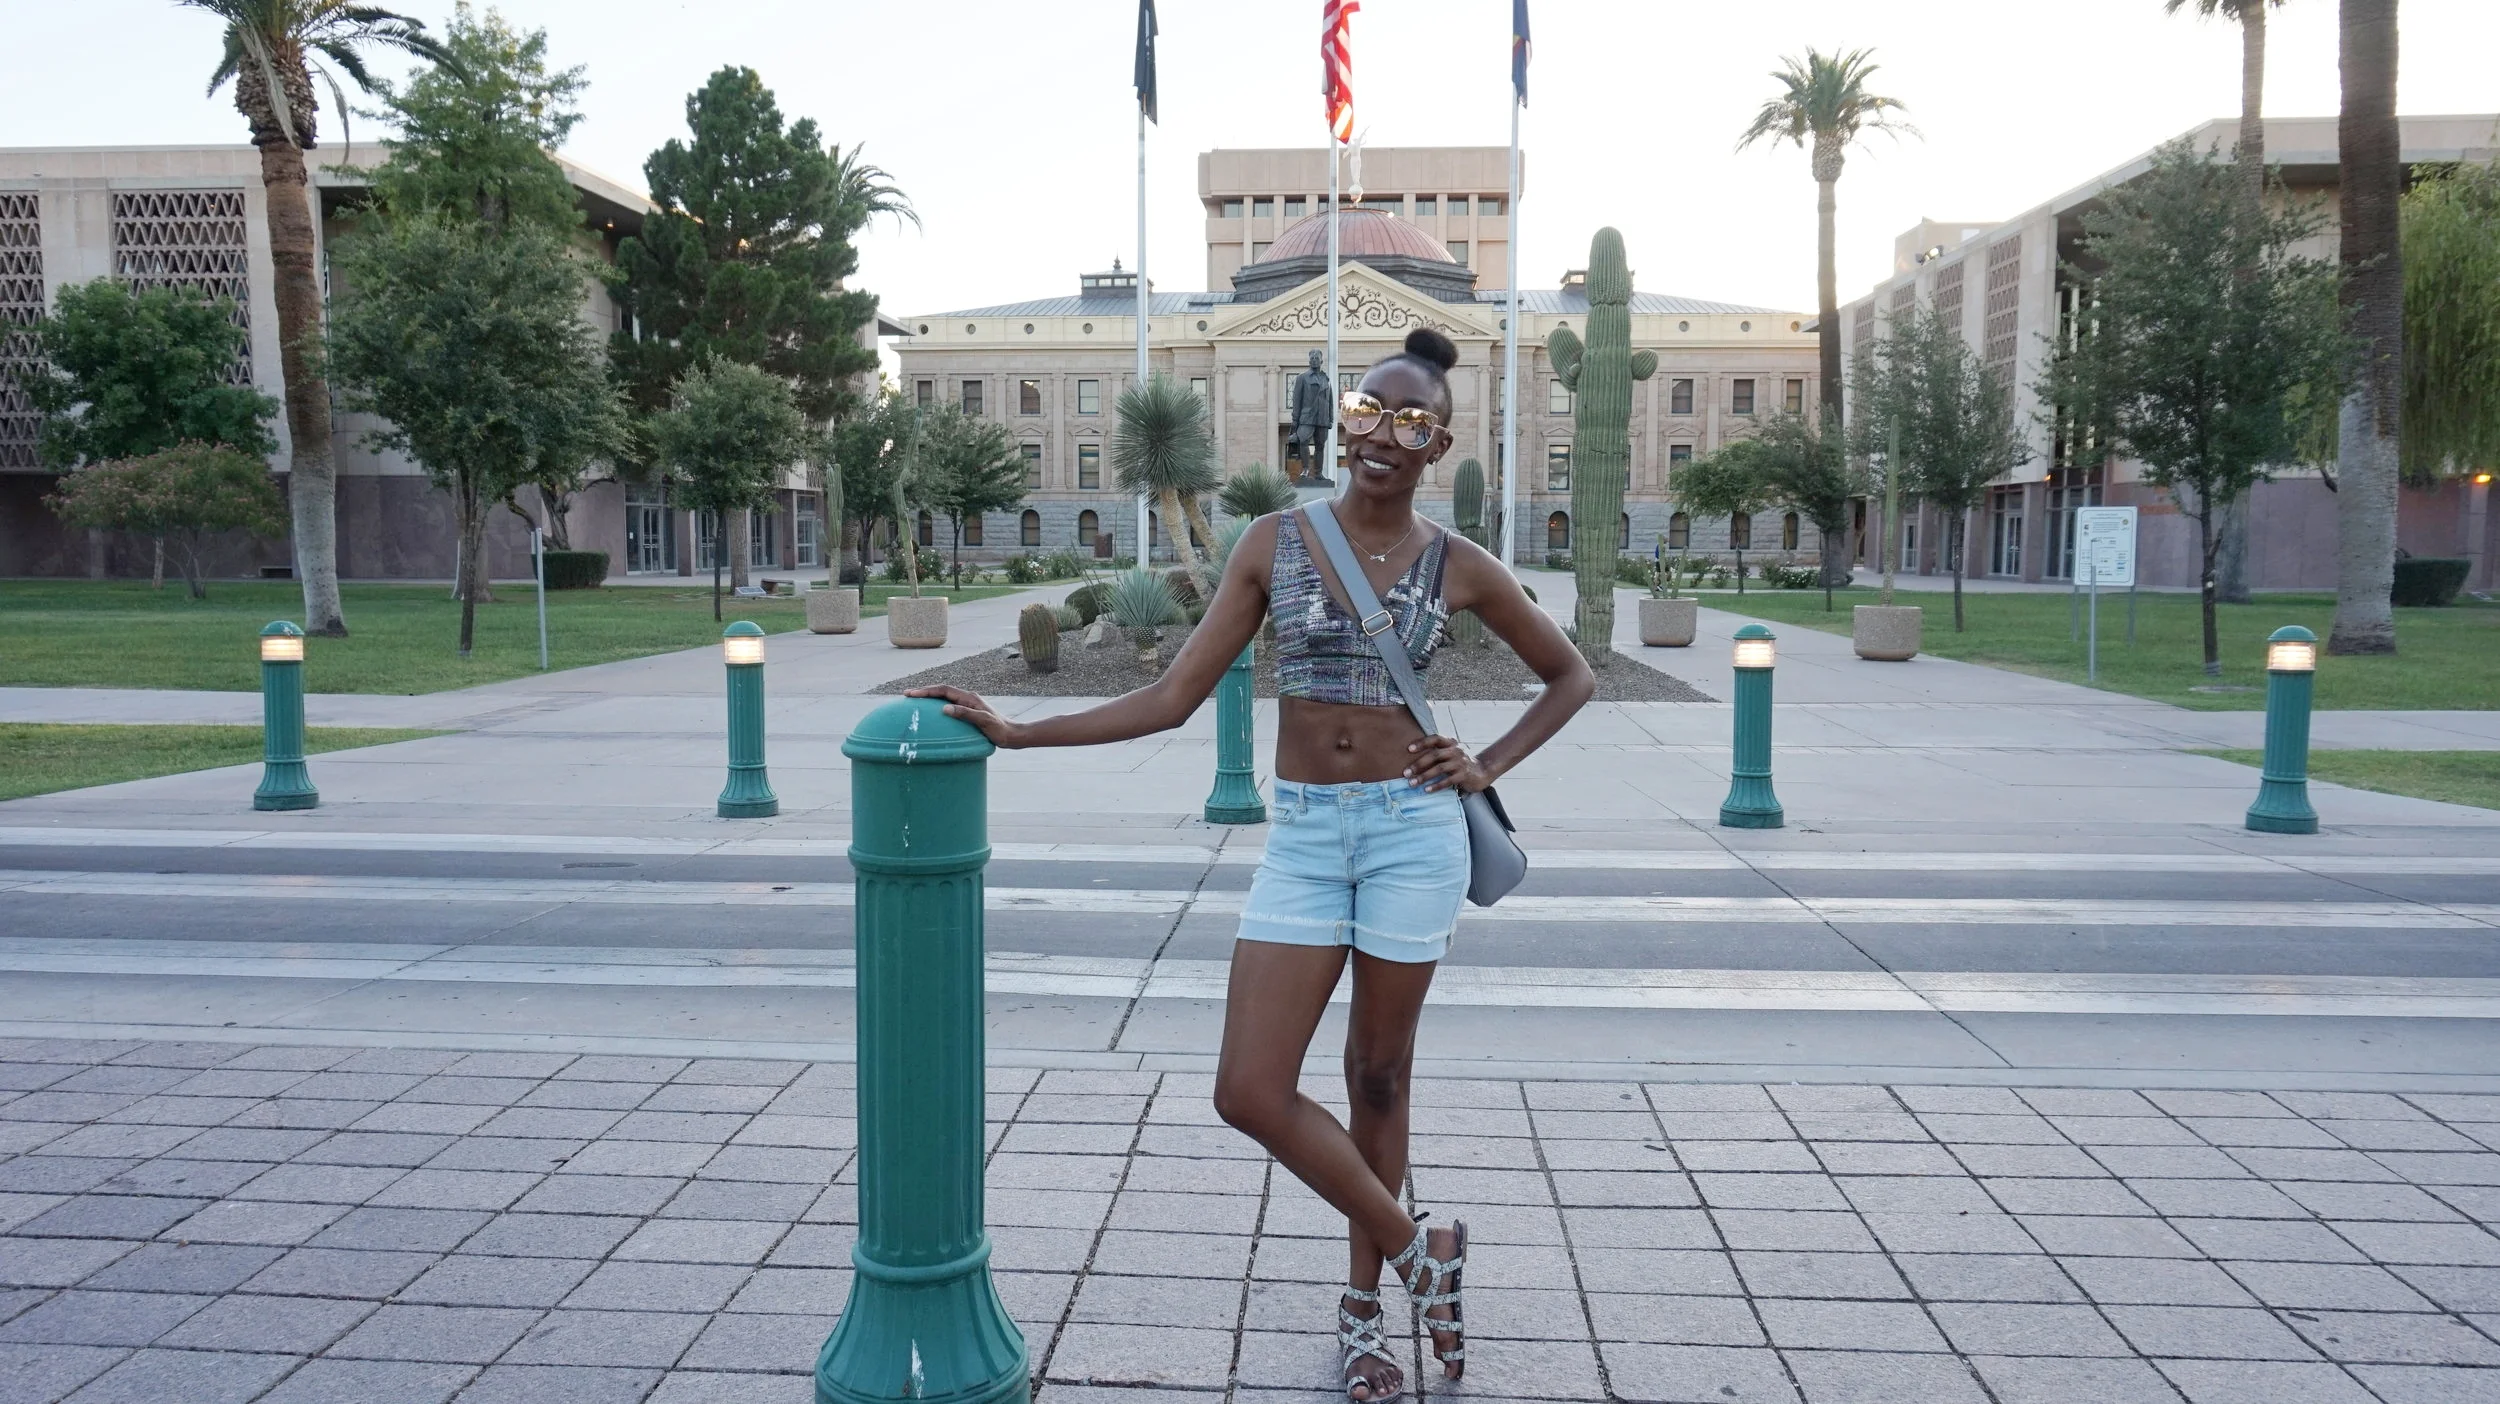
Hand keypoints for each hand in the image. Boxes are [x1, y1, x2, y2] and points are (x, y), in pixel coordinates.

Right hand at [906, 685, 1027, 748]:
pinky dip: (937, 707)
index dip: (926, 691)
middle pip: (941, 691)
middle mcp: (968, 698)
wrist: (1012, 735)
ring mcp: (968, 705)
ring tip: (914, 702)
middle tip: (907, 695)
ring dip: (929, 698)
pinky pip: (949, 706)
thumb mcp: (983, 721)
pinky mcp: (969, 712)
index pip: (943, 690)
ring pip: (944, 698)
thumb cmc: (999, 730)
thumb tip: (944, 708)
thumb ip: (965, 713)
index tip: (912, 694)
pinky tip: (931, 715)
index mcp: (969, 698)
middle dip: (924, 692)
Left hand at [1404, 734, 1490, 793]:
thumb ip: (1437, 752)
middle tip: (1406, 773)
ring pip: (1439, 768)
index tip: (1409, 749)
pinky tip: (1427, 790)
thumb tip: (1412, 759)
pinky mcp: (1464, 775)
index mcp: (1451, 743)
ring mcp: (1461, 763)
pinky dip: (1436, 786)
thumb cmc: (1459, 763)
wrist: (1481, 771)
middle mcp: (1456, 751)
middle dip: (1418, 764)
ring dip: (1424, 776)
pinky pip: (1448, 781)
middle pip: (1435, 755)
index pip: (1435, 738)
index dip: (1422, 742)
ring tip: (1412, 783)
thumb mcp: (1450, 753)